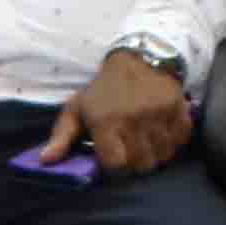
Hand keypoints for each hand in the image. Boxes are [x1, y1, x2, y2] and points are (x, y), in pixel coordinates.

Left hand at [37, 46, 190, 178]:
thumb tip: (45, 161)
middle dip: (135, 162)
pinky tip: (161, 133)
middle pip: (142, 164)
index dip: (115, 165)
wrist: (139, 59)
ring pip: (163, 155)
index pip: (116, 164)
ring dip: (155, 154)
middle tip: (130, 149)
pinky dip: (172, 142)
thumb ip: (61, 137)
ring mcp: (160, 114)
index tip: (113, 157)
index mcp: (106, 121)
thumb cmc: (103, 90)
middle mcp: (135, 118)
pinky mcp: (179, 110)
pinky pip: (180, 141)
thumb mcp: (77, 108)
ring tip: (146, 142)